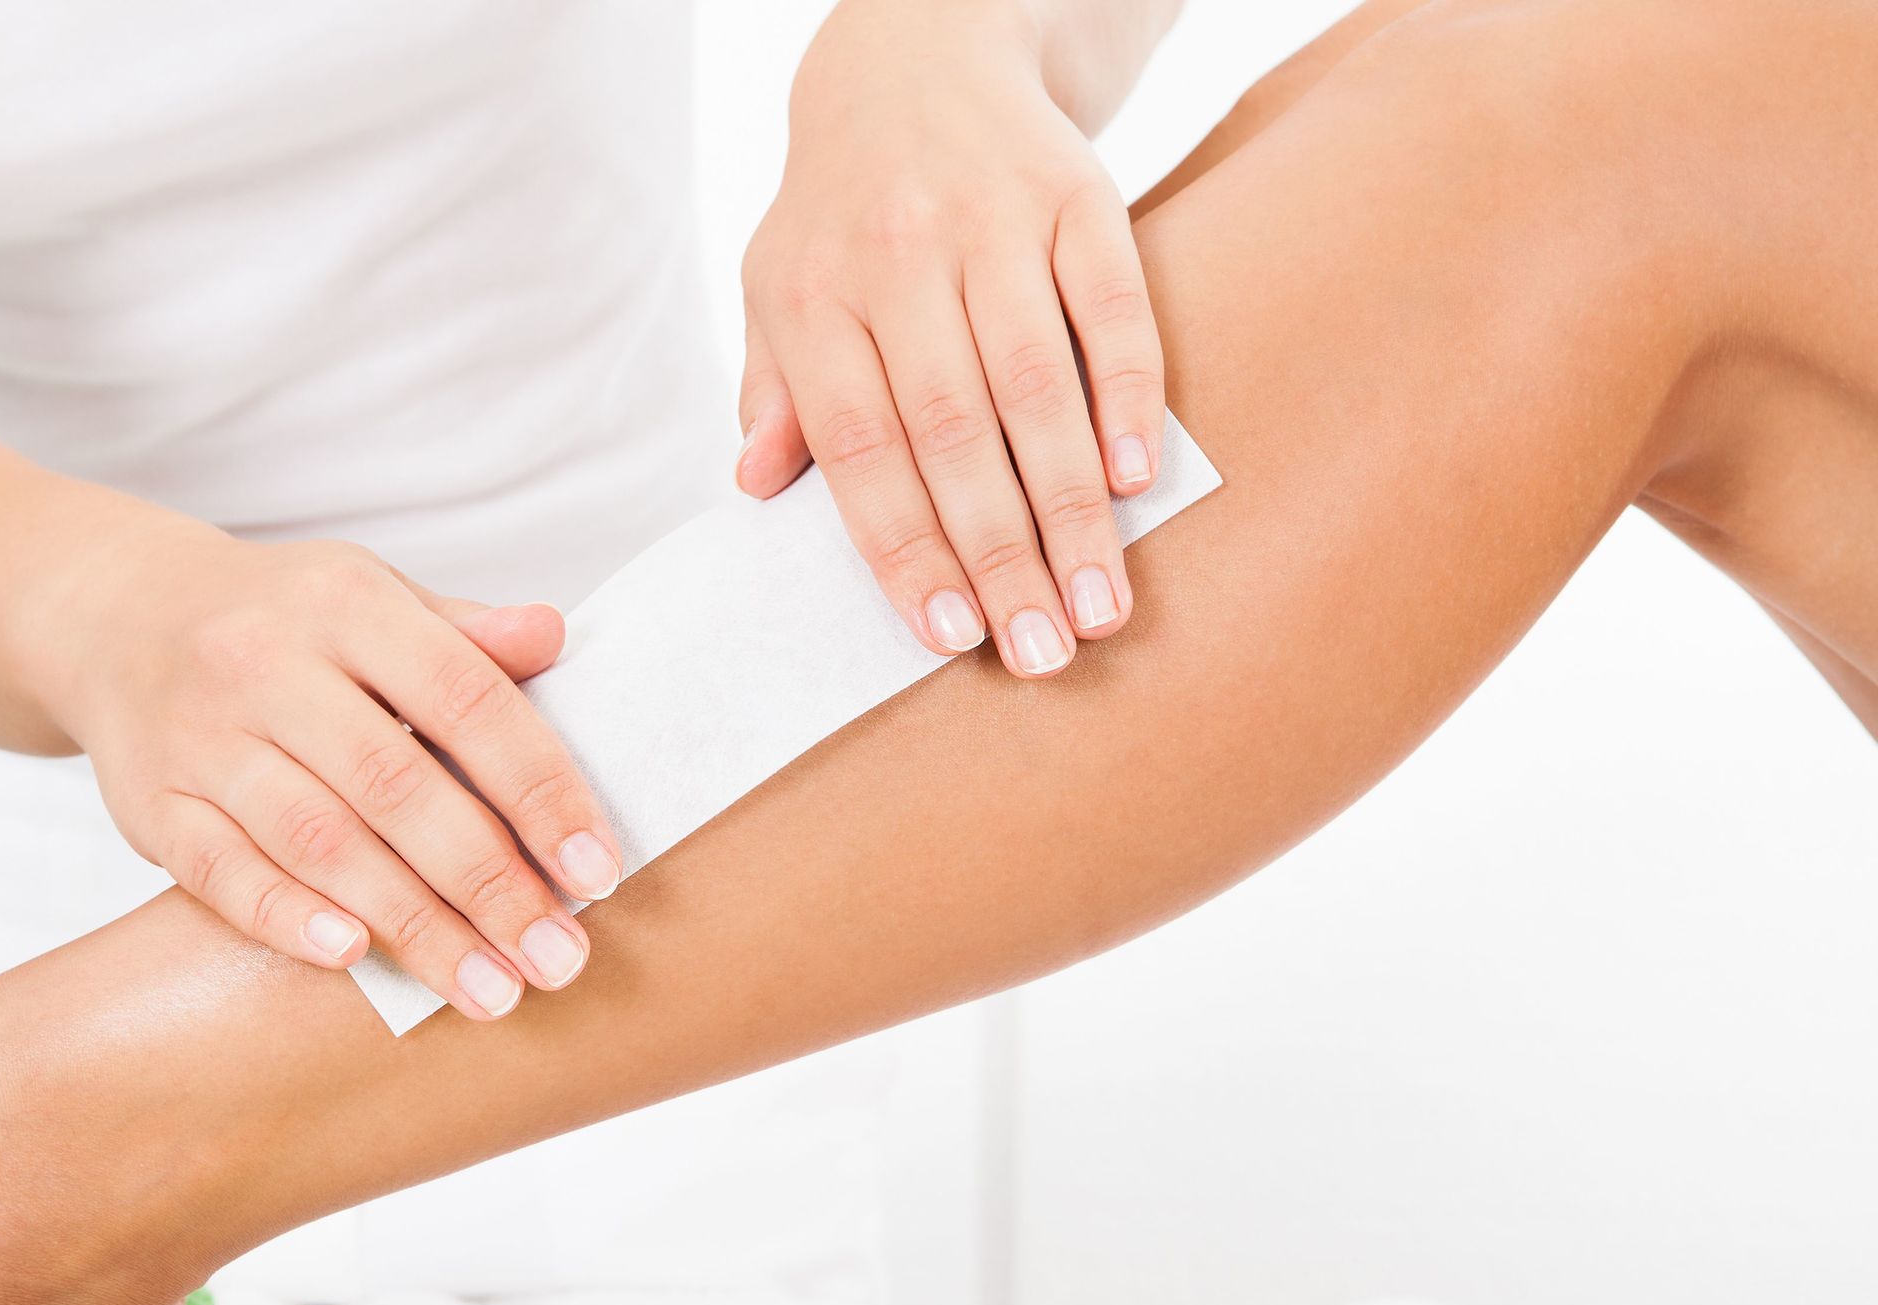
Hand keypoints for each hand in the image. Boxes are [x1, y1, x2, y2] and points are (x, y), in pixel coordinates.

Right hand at [35, 520, 622, 1019]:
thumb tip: (557, 634)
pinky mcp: (150, 802)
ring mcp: (201, 735)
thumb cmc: (290, 624)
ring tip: (491, 991)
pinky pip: (217, 870)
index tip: (597, 874)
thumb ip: (465, 636)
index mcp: (348, 606)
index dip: (539, 790)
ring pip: (318, 841)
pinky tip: (353, 959)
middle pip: (396, 787)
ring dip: (413, 926)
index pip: (466, 700)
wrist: (118, 614)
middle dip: (488, 884)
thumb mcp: (376, 599)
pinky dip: (284, 917)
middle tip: (559, 960)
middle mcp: (267, 665)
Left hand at [738, 0, 1163, 678]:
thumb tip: (756, 486)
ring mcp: (993, 220)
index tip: (950, 637)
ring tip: (1099, 608)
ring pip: (1037, 383)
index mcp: (817, 296)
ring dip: (1072, 508)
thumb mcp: (776, 287)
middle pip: (954, 433)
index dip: (907, 548)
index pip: (862, 449)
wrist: (917, 50)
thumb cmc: (842, 213)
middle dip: (1000, 556)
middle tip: (1040, 655)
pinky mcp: (1077, 194)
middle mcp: (899, 255)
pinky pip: (1112, 304)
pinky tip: (1138, 482)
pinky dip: (1128, 394)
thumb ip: (773, 390)